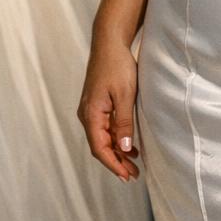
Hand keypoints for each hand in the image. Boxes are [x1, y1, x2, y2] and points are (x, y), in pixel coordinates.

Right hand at [77, 33, 141, 181]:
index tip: (126, 176)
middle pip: (100, 146)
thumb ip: (124, 122)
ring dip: (117, 152)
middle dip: (116, 162)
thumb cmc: (118, 66)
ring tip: (134, 164)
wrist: (110, 43)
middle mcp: (87, 115)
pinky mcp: (97, 104)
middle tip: (133, 175)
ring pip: (103, 138)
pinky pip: (105, 128)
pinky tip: (129, 145)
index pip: (99, 148)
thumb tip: (124, 148)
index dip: (113, 165)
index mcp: (91, 114)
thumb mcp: (126, 95)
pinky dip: (116, 138)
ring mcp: (91, 110)